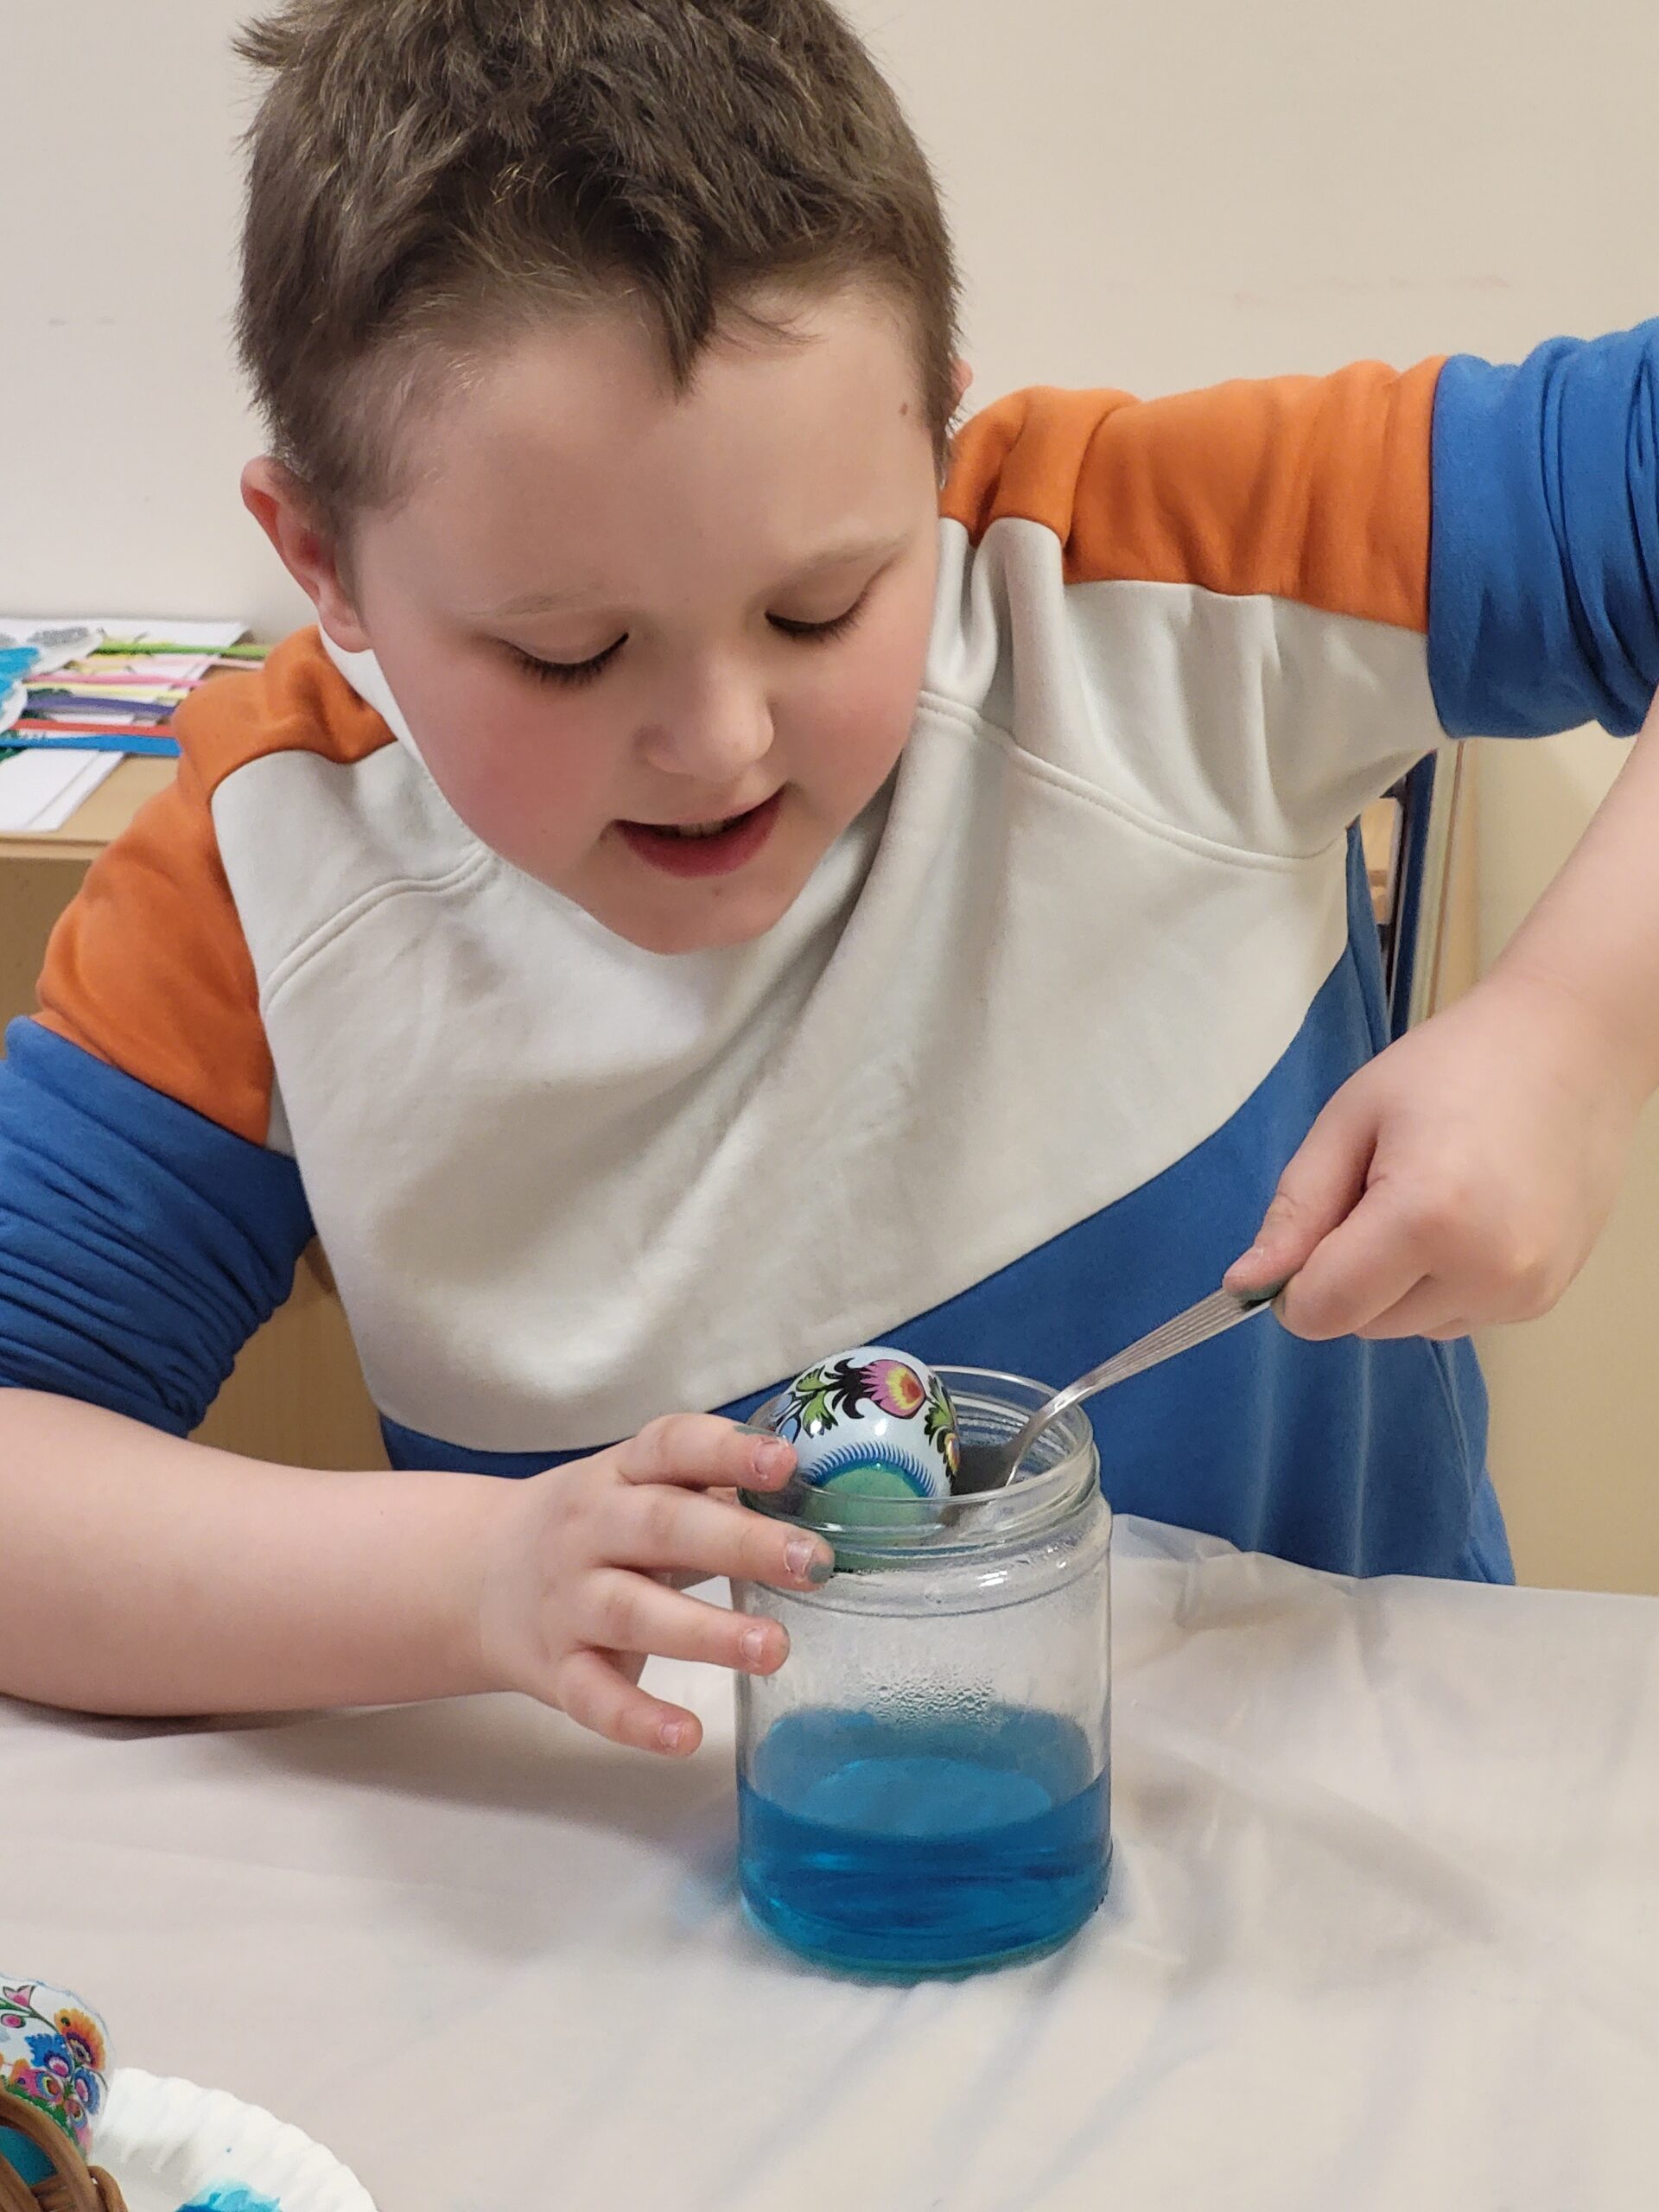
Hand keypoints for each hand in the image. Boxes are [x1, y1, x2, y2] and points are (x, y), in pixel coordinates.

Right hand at [467, 1415, 831, 1755]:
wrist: (477, 1576)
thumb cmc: (595, 1527)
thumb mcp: (638, 1490)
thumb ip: (713, 1492)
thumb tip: (813, 1502)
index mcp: (620, 1474)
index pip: (670, 1448)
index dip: (727, 1452)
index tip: (786, 1464)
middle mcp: (589, 1529)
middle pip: (661, 1527)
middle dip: (740, 1544)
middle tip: (813, 1562)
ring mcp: (569, 1602)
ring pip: (633, 1612)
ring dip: (705, 1632)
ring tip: (775, 1648)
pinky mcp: (555, 1670)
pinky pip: (593, 1698)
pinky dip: (637, 1719)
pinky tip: (687, 1736)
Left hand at [1225, 968, 1643, 1340]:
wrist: (1570, 1049)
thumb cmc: (1451, 1067)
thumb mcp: (1350, 1120)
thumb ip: (1296, 1209)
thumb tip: (1243, 1285)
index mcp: (1428, 1218)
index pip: (1323, 1311)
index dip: (1293, 1284)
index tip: (1313, 1225)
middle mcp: (1486, 1271)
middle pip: (1363, 1324)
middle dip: (1349, 1274)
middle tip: (1380, 1188)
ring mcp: (1523, 1292)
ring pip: (1408, 1327)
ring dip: (1395, 1284)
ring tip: (1431, 1197)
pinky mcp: (1544, 1298)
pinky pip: (1455, 1316)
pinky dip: (1441, 1283)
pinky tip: (1468, 1217)